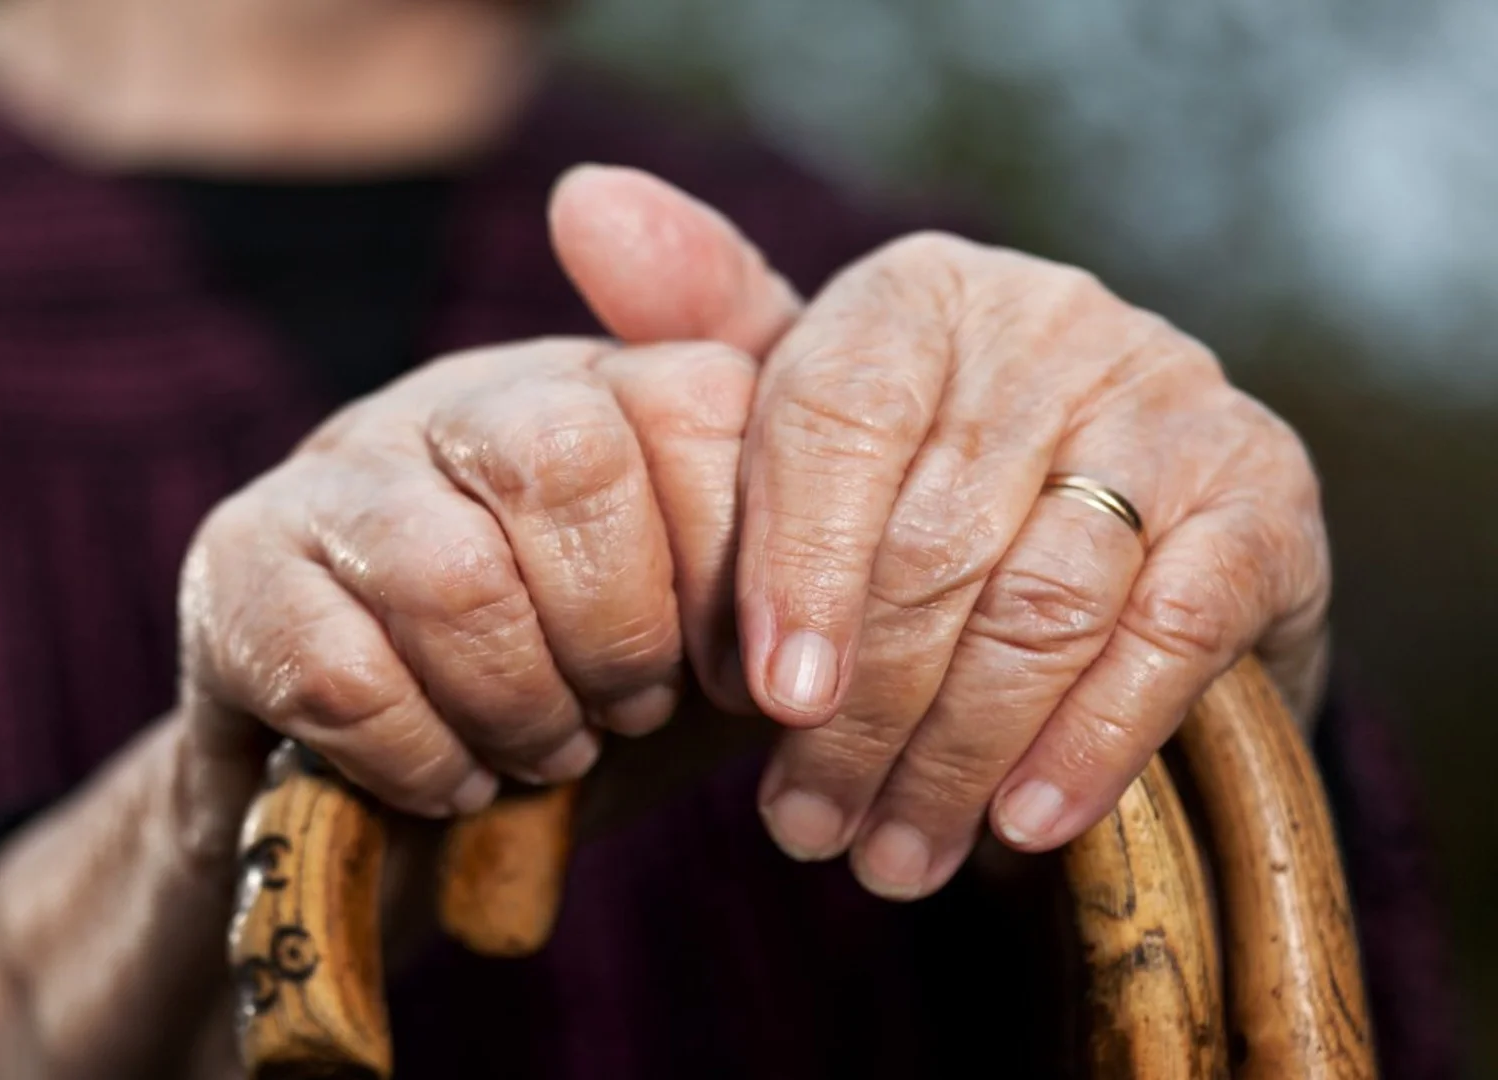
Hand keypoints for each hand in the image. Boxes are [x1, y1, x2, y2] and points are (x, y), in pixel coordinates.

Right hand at [0, 170, 796, 1078]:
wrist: (378, 802)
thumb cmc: (570, 695)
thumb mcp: (707, 628)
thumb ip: (795, 559)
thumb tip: (889, 553)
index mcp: (589, 386)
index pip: (695, 401)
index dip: (731, 562)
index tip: (731, 669)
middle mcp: (458, 397)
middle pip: (564, 457)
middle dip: (617, 627)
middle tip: (625, 710)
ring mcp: (334, 474)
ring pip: (449, 571)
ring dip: (518, 705)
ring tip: (540, 752)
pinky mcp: (234, 571)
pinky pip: (342, 671)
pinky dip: (420, 756)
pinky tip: (446, 777)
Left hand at [707, 226, 1329, 899]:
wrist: (1119, 533)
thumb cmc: (915, 484)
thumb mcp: (804, 413)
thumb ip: (702, 330)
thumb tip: (583, 202)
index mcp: (919, 294)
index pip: (837, 416)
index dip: (795, 567)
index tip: (766, 701)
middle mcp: (1053, 323)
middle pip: (932, 536)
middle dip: (863, 711)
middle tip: (808, 828)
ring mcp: (1172, 402)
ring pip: (1040, 600)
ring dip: (955, 752)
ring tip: (889, 854)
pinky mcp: (1265, 498)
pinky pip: (1168, 633)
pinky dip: (1092, 740)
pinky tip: (1023, 825)